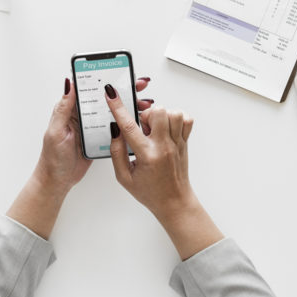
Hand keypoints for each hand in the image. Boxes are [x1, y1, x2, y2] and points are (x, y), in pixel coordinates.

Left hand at [33, 77, 153, 192]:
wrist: (58, 180)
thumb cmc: (53, 158)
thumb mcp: (56, 130)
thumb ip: (63, 108)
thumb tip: (68, 84)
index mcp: (72, 110)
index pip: (90, 88)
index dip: (104, 79)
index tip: (119, 73)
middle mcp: (83, 115)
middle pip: (105, 98)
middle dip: (123, 90)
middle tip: (138, 85)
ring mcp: (93, 127)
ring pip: (113, 112)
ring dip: (128, 106)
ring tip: (143, 103)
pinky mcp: (100, 138)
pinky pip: (115, 127)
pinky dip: (127, 123)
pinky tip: (138, 120)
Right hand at [105, 85, 222, 258]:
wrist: (174, 202)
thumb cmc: (149, 192)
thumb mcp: (124, 178)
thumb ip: (117, 152)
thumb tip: (115, 130)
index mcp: (147, 156)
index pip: (129, 126)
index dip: (118, 108)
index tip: (111, 93)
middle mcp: (164, 147)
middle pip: (158, 112)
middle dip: (145, 115)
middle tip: (142, 128)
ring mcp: (177, 143)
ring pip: (173, 113)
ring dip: (161, 116)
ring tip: (154, 129)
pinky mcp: (185, 142)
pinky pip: (186, 119)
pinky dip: (176, 118)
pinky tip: (167, 129)